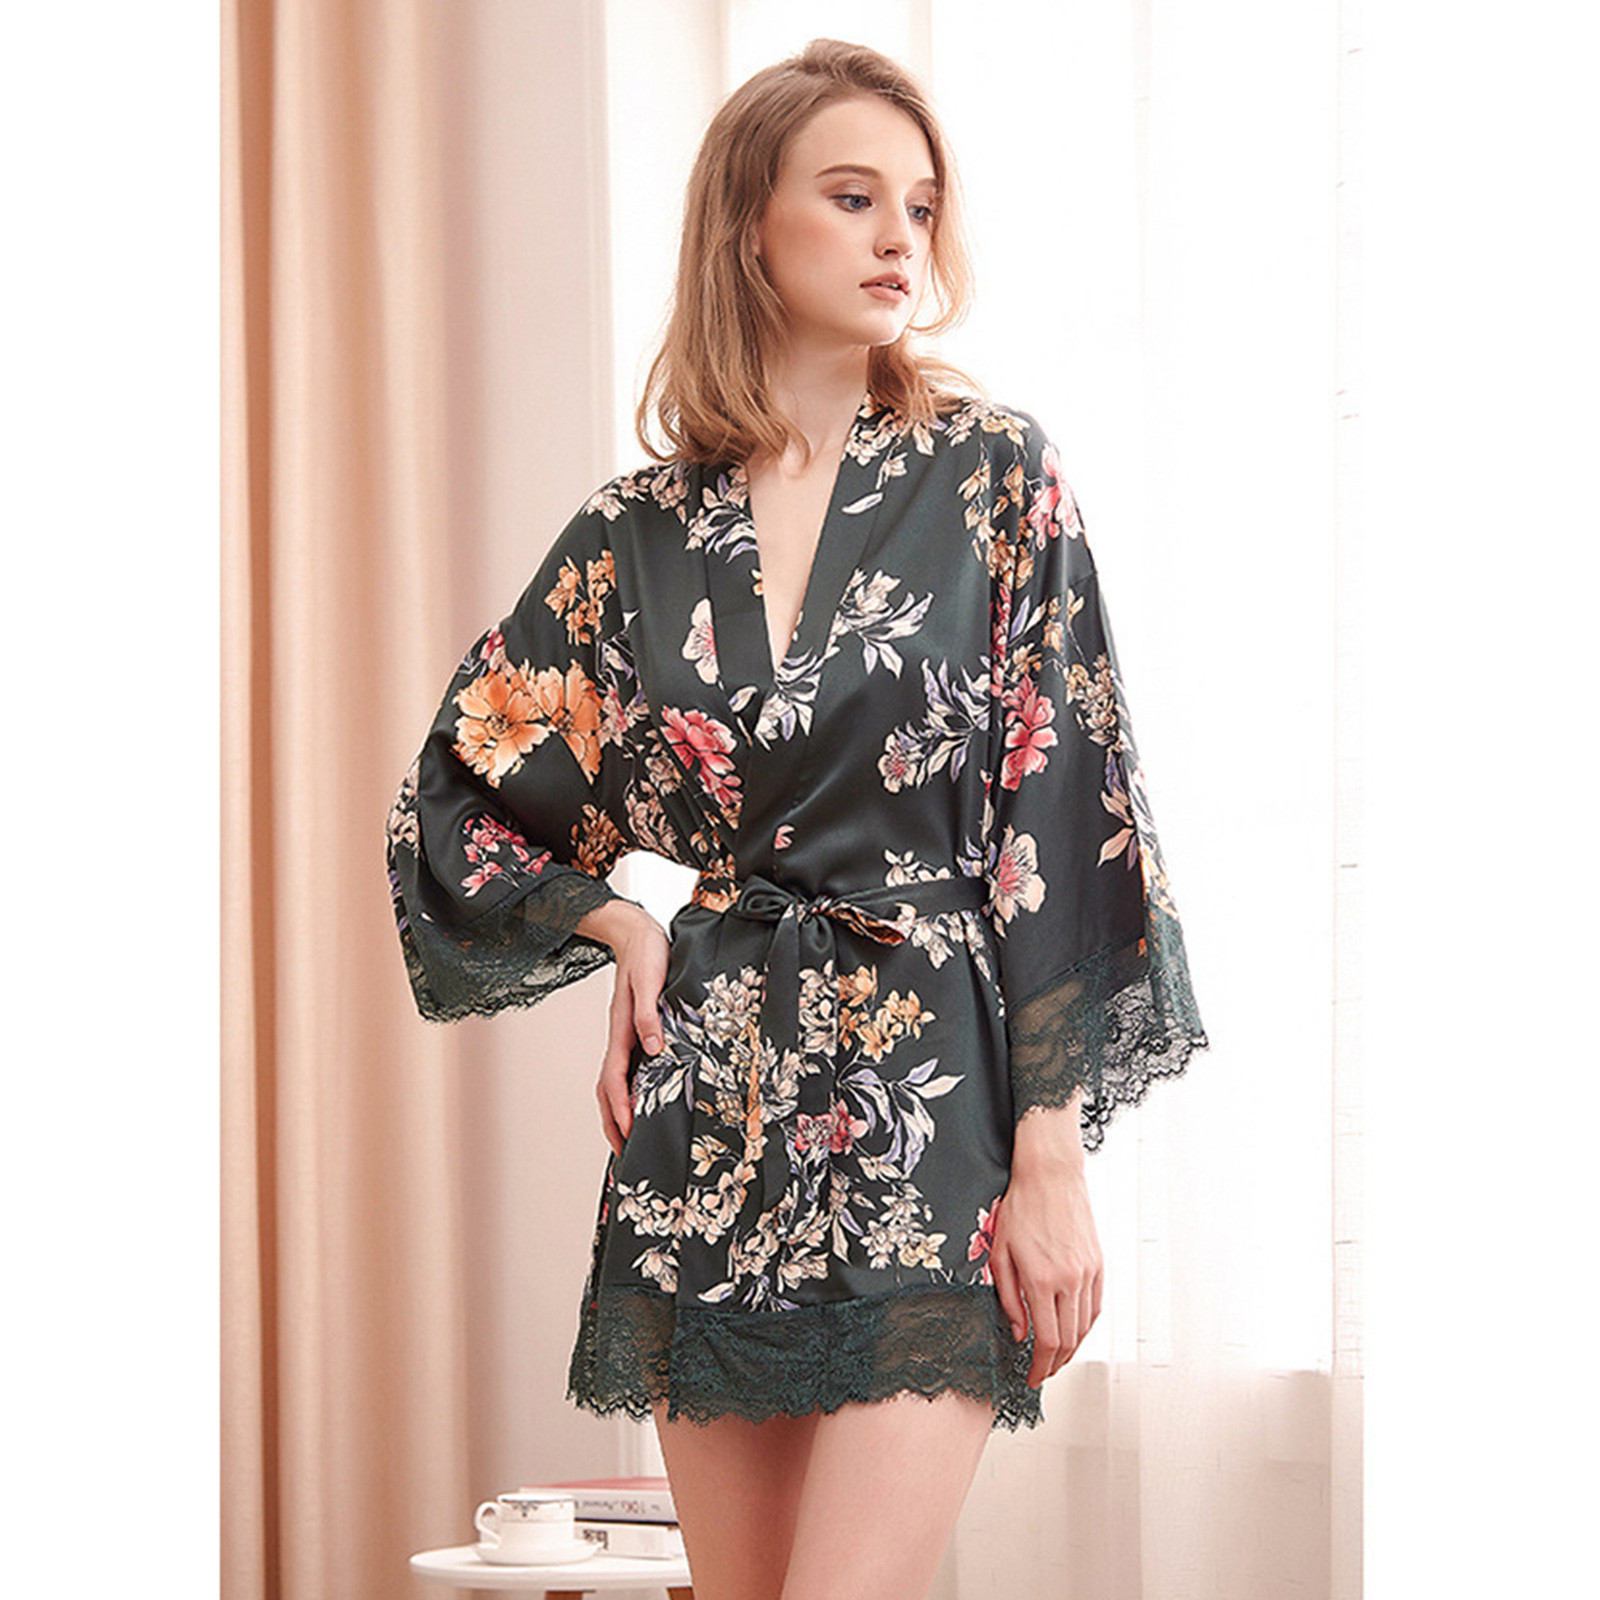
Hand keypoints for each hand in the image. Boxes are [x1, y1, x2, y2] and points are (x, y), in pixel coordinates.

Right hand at [584, 903, 669, 1156]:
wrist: (637, 933)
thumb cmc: (647, 954)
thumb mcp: (651, 980)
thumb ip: (649, 1014)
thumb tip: (654, 1048)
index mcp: (622, 1029)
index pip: (615, 1078)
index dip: (621, 1105)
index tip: (628, 1131)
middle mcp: (620, 1037)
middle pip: (607, 1088)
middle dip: (613, 1120)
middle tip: (624, 1151)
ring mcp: (624, 1035)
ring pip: (613, 1081)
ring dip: (617, 1110)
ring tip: (628, 1137)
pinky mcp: (633, 1031)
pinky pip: (624, 1069)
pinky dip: (626, 1091)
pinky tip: (640, 1099)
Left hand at [989, 1148, 1103, 1387]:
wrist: (1050, 1175)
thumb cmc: (1021, 1207)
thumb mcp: (1000, 1253)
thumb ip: (1008, 1297)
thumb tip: (1019, 1332)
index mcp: (1041, 1280)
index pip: (1046, 1341)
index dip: (1039, 1366)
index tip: (1032, 1377)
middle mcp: (1070, 1280)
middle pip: (1068, 1341)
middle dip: (1055, 1364)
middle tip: (1042, 1372)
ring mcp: (1088, 1273)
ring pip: (1085, 1327)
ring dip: (1072, 1349)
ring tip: (1056, 1357)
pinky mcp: (1098, 1264)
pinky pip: (1095, 1306)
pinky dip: (1085, 1326)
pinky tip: (1073, 1330)